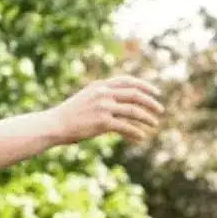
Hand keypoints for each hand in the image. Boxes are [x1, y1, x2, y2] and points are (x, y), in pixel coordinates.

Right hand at [48, 75, 163, 145]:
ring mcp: (103, 107)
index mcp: (100, 85)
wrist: (56, 124)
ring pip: (133, 111)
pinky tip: (142, 137)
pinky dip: (136, 132)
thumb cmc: (72, 114)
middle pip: (134, 95)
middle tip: (160, 110)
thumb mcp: (88, 98)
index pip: (127, 81)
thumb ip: (105, 96)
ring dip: (147, 118)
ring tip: (154, 124)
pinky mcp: (103, 122)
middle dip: (151, 102)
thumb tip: (124, 103)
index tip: (156, 92)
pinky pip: (126, 127)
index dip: (144, 85)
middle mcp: (103, 93)